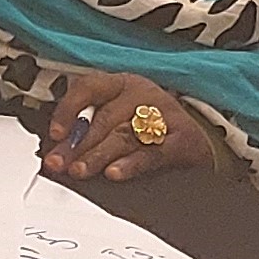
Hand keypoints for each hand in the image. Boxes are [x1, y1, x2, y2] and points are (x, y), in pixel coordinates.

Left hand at [41, 73, 211, 185]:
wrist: (204, 137)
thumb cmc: (152, 127)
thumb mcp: (121, 117)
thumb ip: (89, 131)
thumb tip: (56, 152)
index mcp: (122, 84)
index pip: (89, 88)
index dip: (68, 110)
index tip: (54, 134)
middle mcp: (143, 95)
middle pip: (104, 118)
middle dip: (77, 144)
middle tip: (59, 163)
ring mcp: (164, 116)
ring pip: (124, 135)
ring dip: (98, 155)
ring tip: (79, 170)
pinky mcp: (181, 141)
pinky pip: (152, 153)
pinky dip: (131, 164)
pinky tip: (114, 173)